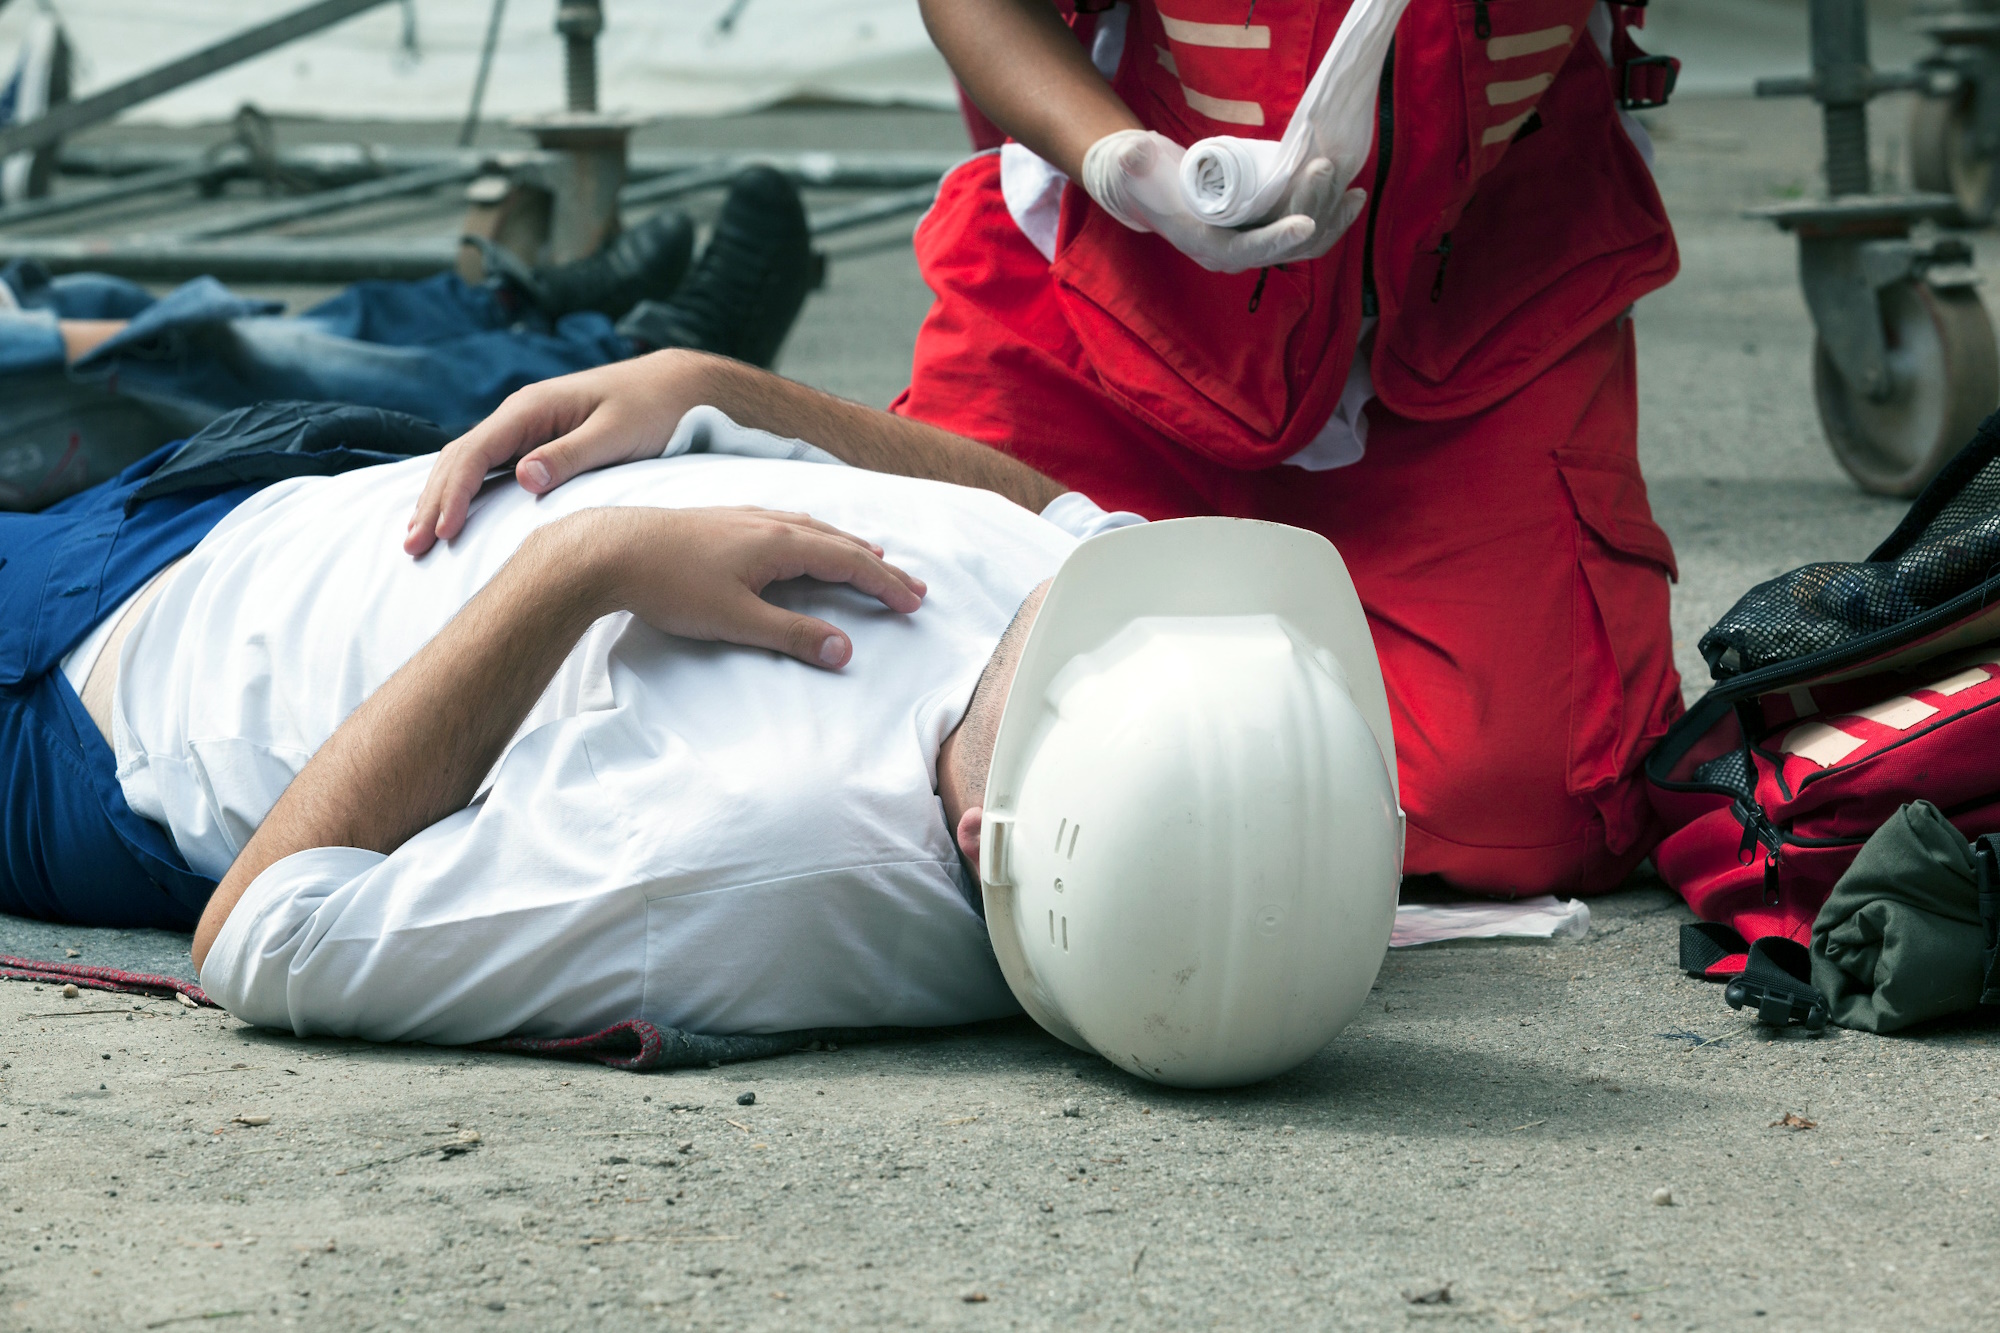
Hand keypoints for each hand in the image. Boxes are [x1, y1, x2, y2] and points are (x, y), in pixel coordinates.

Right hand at [405, 353, 706, 556]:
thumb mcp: (618, 433)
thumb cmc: (654, 409)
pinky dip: (464, 494)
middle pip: (459, 459)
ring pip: (468, 465)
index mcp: (532, 408)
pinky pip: (488, 470)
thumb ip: (571, 455)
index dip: (453, 494)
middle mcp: (520, 415)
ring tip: (418, 541)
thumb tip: (524, 477)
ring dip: (440, 500)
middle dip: (432, 502)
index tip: (442, 533)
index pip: (475, 453)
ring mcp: (525, 429)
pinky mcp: (536, 443)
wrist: (678, 388)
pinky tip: (452, 520)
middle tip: (411, 549)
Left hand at [569, 506, 926, 668]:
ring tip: (869, 554)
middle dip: (877, 566)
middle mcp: (769, 522)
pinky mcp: (721, 521)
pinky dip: (812, 533)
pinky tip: (800, 536)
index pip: (850, 563)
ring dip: (846, 545)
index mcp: (780, 543)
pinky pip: (785, 522)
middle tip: (910, 585)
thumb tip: (844, 650)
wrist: (608, 550)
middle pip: (838, 543)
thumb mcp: (736, 620)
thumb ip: (792, 635)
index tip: (913, 602)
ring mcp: (745, 518)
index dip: (885, 584)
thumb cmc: (669, 585)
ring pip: (811, 528)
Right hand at [1080, 130, 1358, 273]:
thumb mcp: (1134, 165)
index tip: (1305, 222)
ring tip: (1352, 188)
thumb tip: (1134, 156)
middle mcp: (1234, 254)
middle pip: (1283, 244)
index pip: (1245, 250)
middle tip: (1326, 168)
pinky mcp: (1269, 230)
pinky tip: (1352, 197)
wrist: (1153, 188)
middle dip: (1311, 208)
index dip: (1276, 239)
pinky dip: (1333, 217)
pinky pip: (1309, 234)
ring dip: (1331, 216)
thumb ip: (1132, 160)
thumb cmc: (1145, 176)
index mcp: (1204, 245)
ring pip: (1303, 244)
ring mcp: (1255, 244)